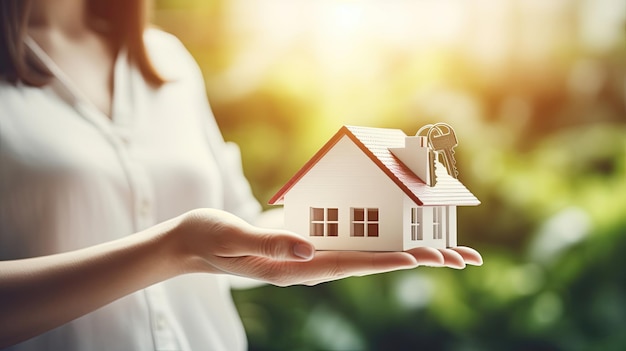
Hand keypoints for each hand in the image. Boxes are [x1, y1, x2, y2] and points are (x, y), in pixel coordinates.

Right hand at [171, 209, 481, 285]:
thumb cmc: (210, 239)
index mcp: (297, 267)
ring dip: (409, 246)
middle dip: (418, 257)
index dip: (388, 260)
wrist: (196, 240)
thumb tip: (309, 249)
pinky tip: (402, 224)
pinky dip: (380, 228)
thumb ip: (270, 243)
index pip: (350, 264)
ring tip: (451, 248)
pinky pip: (351, 233)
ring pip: (369, 249)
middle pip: (373, 261)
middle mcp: (313, 261)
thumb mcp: (234, 239)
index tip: (423, 257)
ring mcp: (314, 250)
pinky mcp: (310, 235)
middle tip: (464, 258)